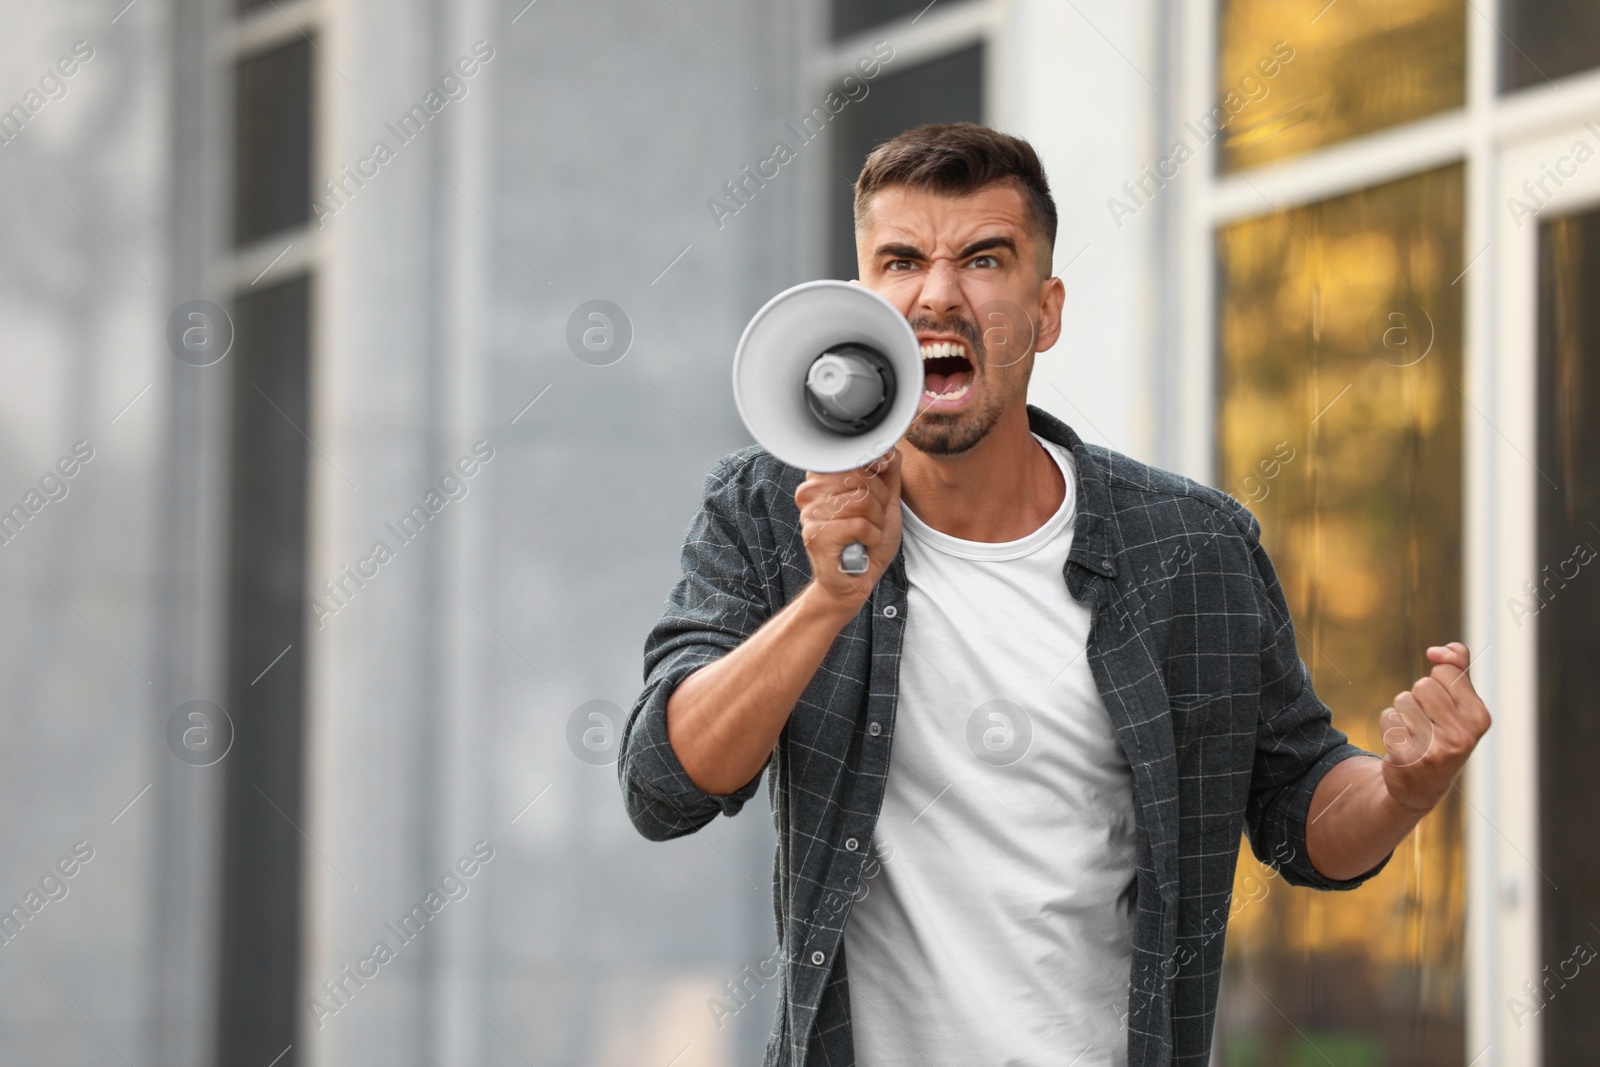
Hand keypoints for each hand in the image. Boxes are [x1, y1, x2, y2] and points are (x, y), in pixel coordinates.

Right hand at [793, 449, 902, 616]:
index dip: (875, 474)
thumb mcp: (885, 501)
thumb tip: (888, 448)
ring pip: (862, 500)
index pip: (855, 457)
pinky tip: (862, 546)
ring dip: (876, 523)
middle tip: (871, 521)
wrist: (856, 580)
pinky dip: (872, 538)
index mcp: (822, 478)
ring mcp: (810, 513)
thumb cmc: (867, 541)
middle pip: (860, 477)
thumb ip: (887, 472)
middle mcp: (810, 491)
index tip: (876, 493)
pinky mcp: (816, 535)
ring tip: (866, 535)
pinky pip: (860, 525)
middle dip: (879, 502)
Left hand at [1379, 642, 1491, 812]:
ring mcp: (1435, 749)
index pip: (1446, 671)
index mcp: (1480, 718)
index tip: (1443, 705)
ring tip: (1415, 734)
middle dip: (1419, 698)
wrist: (1422, 786)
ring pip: (1403, 700)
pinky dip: (1390, 727)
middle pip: (1423, 685)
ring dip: (1403, 712)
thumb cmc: (1442, 736)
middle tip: (1427, 723)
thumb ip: (1456, 669)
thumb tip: (1439, 651)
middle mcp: (1462, 736)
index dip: (1437, 682)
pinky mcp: (1407, 757)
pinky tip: (1402, 746)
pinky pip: (1388, 717)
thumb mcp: (1459, 705)